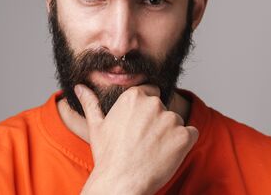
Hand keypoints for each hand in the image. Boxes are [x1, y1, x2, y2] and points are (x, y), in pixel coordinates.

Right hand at [75, 84, 198, 194]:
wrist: (121, 183)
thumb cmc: (108, 156)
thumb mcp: (97, 126)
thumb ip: (91, 103)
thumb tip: (80, 87)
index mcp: (134, 96)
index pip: (151, 93)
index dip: (146, 112)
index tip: (139, 127)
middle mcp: (153, 103)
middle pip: (163, 109)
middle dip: (157, 123)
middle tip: (143, 142)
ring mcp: (170, 119)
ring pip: (177, 123)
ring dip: (170, 135)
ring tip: (152, 151)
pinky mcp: (183, 135)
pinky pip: (191, 134)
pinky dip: (184, 144)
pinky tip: (167, 155)